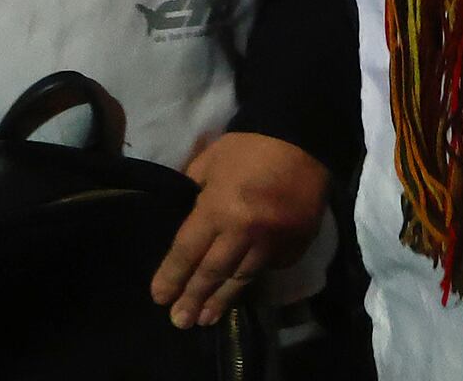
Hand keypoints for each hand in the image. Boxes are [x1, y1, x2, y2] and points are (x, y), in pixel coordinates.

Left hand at [150, 131, 327, 328]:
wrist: (304, 141)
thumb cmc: (250, 146)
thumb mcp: (210, 160)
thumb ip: (194, 190)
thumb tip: (184, 216)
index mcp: (218, 208)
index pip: (187, 251)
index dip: (172, 276)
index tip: (159, 297)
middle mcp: (244, 232)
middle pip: (213, 273)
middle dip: (193, 298)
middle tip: (180, 321)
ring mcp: (272, 243)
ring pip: (242, 278)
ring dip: (222, 300)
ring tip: (206, 319)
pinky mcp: (294, 246)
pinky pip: (269, 268)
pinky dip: (254, 279)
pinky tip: (241, 289)